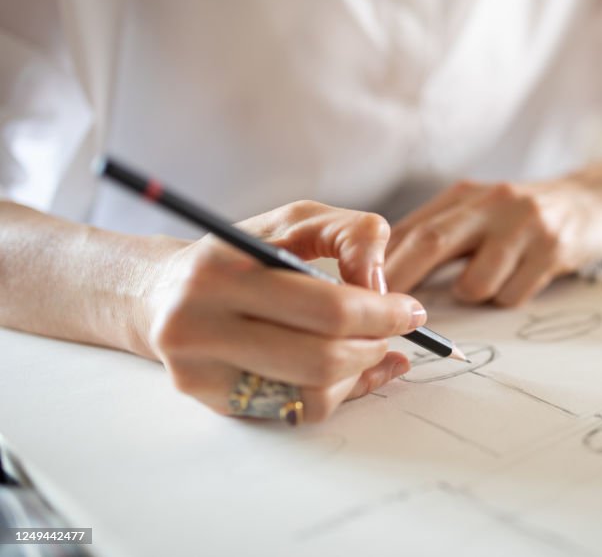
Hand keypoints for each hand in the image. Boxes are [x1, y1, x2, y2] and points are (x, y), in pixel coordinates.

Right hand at [138, 201, 424, 422]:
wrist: (159, 294)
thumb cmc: (237, 255)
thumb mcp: (292, 222)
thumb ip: (349, 234)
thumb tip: (383, 287)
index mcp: (221, 271)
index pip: (326, 307)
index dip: (382, 312)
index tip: (411, 310)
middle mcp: (200, 326)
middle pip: (322, 358)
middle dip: (375, 344)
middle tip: (394, 331)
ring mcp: (201, 373)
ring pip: (313, 394)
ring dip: (358, 372)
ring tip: (365, 345)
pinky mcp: (210, 403)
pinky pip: (296, 411)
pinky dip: (334, 391)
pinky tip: (341, 369)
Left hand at [384, 176, 601, 305]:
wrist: (591, 201)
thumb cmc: (520, 217)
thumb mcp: (476, 211)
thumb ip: (434, 234)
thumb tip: (382, 272)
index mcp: (464, 195)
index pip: (410, 228)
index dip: (382, 262)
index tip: (362, 292)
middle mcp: (491, 202)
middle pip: (432, 243)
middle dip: (404, 282)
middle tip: (388, 312)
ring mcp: (524, 225)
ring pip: (476, 283)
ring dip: (474, 295)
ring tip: (491, 280)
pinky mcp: (552, 249)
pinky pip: (512, 295)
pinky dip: (508, 298)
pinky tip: (522, 278)